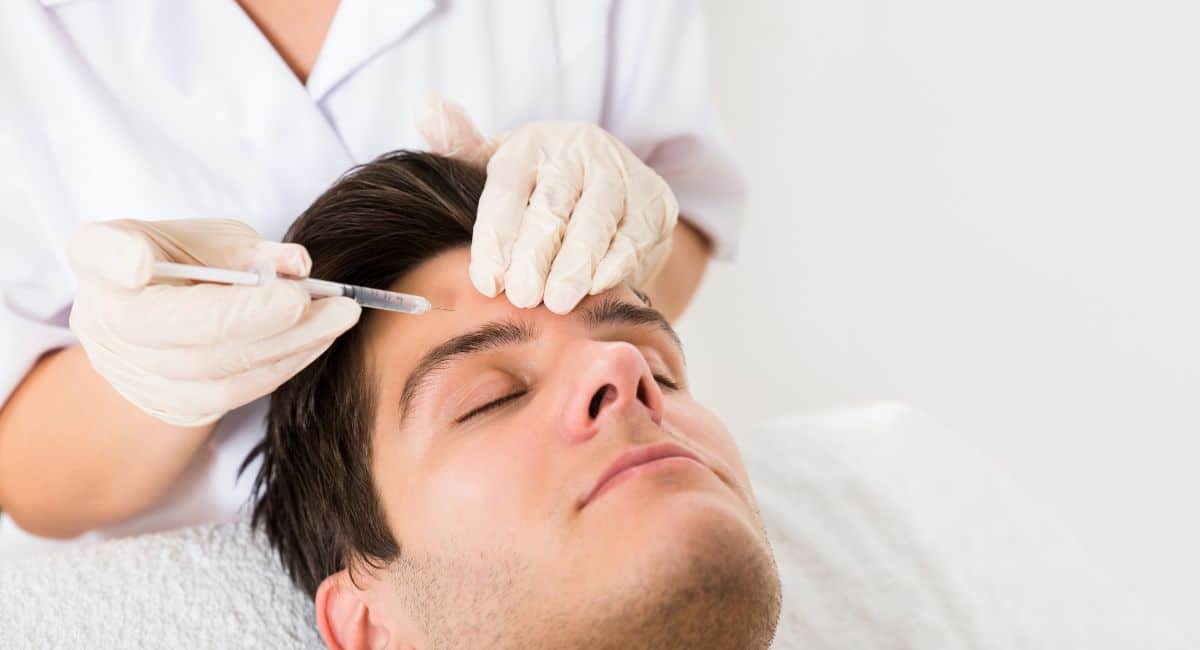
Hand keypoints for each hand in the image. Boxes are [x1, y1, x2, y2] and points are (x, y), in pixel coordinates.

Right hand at [67, 219, 360, 426]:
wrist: (162, 322)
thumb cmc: (181, 262)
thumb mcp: (206, 237)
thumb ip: (245, 249)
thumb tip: (298, 265)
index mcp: (100, 261)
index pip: (102, 254)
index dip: (119, 258)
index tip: (144, 261)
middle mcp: (106, 321)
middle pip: (177, 330)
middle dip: (259, 317)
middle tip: (321, 298)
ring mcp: (138, 371)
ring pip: (216, 370)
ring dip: (289, 343)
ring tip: (339, 315)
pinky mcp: (177, 403)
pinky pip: (236, 392)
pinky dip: (285, 364)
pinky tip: (319, 338)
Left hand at [417, 95, 678, 313]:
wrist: (608, 198)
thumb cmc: (539, 191)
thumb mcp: (497, 169)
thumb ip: (460, 148)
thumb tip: (426, 106)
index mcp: (532, 143)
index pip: (507, 186)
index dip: (495, 236)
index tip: (488, 281)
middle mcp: (579, 149)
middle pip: (552, 205)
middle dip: (536, 254)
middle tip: (523, 296)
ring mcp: (620, 173)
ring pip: (595, 222)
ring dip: (576, 264)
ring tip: (558, 301)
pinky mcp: (654, 203)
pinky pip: (634, 235)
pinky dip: (616, 263)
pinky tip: (597, 287)